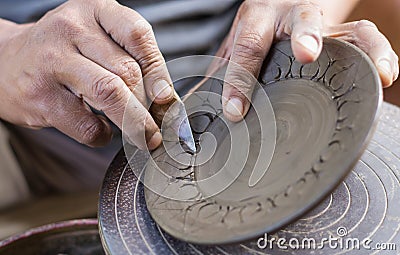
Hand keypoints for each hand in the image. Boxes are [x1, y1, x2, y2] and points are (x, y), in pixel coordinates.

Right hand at [0, 0, 174, 149]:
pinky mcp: (40, 97)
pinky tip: (102, 131)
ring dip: (136, 124)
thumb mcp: (96, 39)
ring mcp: (52, 61)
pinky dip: (102, 135)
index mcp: (93, 9)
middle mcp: (71, 29)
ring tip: (146, 138)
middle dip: (150, 106)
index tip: (167, 98)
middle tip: (160, 126)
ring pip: (110, 94)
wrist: (6, 61)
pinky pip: (86, 123)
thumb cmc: (65, 52)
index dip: (159, 71)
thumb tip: (166, 101)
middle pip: (127, 71)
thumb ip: (130, 60)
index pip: (138, 35)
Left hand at [216, 0, 398, 121]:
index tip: (234, 111)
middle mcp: (289, 17)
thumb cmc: (253, 36)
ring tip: (376, 73)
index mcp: (255, 20)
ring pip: (345, 29)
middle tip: (307, 54)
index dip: (239, 79)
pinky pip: (365, 39)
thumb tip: (192, 118)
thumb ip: (216, 78)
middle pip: (300, 19)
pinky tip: (386, 76)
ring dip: (360, 49)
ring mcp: (320, 25)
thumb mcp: (231, 51)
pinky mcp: (342, 34)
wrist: (277, 9)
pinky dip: (380, 56)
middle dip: (304, 35)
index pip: (246, 47)